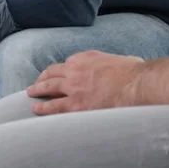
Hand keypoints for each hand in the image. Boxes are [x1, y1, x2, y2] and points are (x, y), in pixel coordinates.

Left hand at [26, 50, 145, 114]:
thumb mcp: (120, 59)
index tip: (56, 74)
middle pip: (52, 73)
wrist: (137, 85)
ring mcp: (74, 87)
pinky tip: (36, 109)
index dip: (60, 70)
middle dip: (43, 78)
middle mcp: (75, 69)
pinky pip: (54, 106)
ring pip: (49, 88)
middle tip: (36, 83)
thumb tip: (122, 66)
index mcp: (86, 58)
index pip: (67, 64)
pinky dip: (43, 107)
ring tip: (31, 93)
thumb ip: (112, 64)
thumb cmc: (134, 73)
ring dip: (38, 90)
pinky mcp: (76, 104)